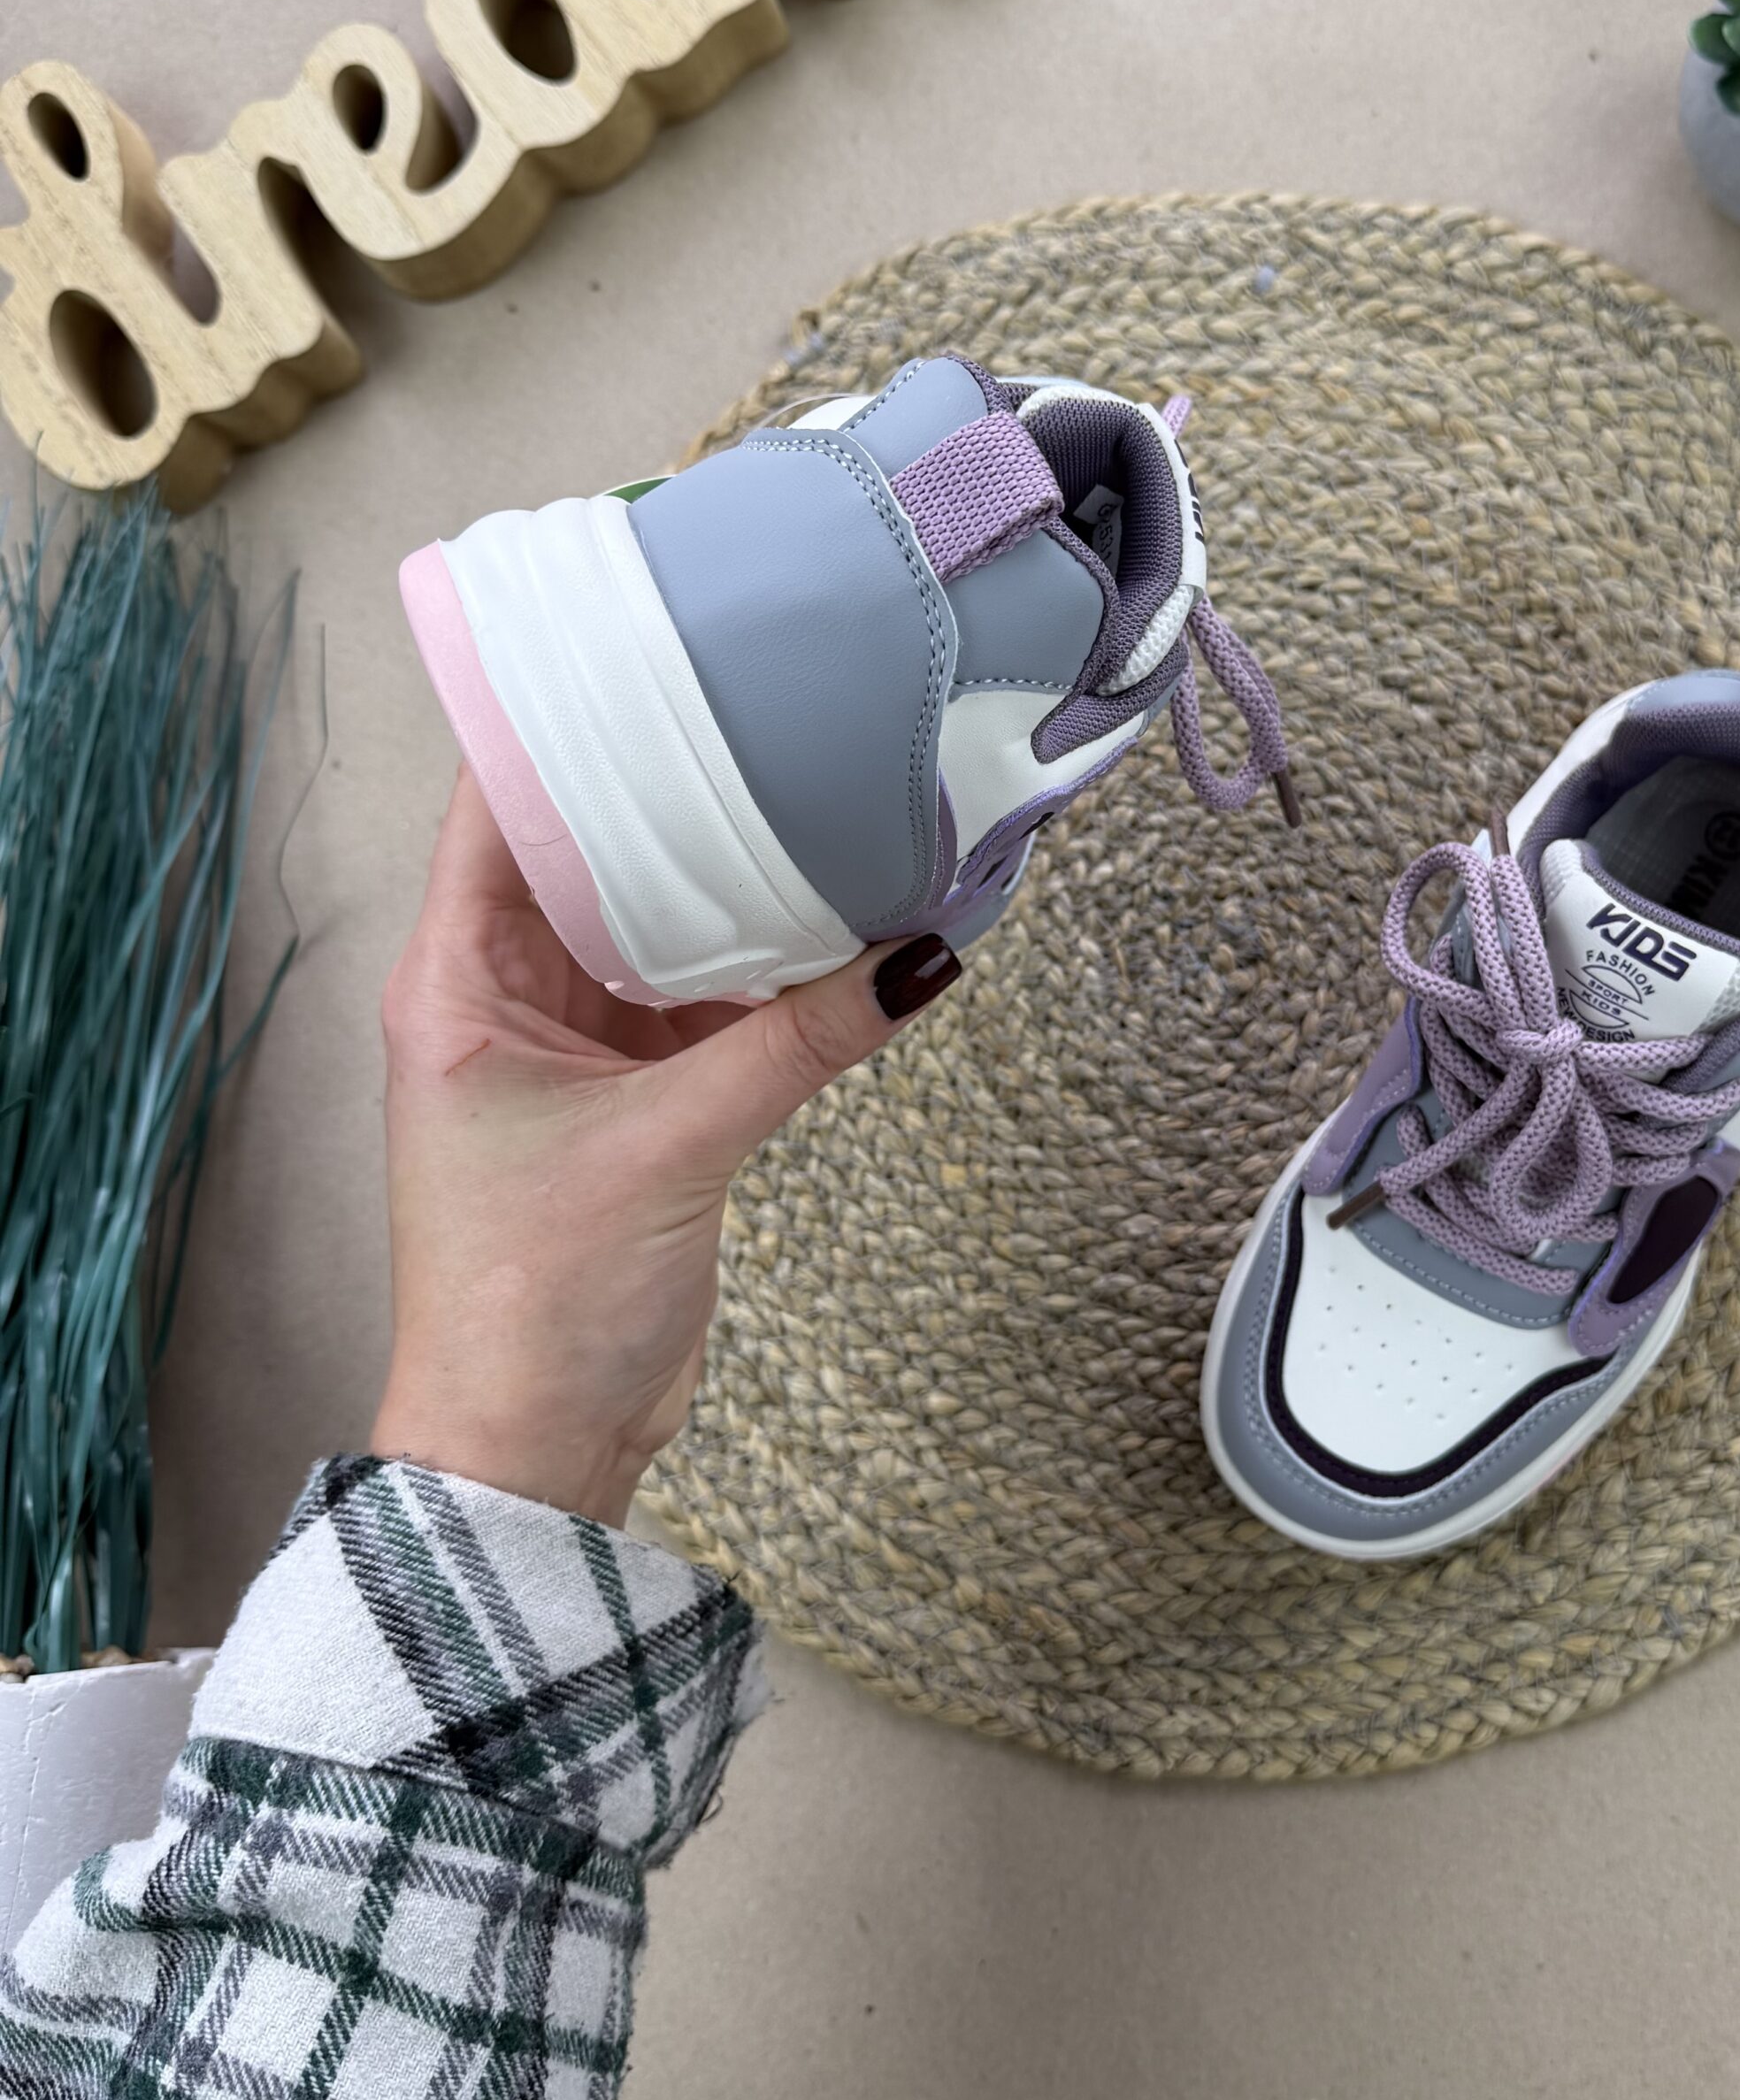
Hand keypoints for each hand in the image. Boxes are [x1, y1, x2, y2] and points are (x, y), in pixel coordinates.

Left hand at [373, 768, 959, 1524]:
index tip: (641, 652)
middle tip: (767, 718)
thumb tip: (921, 956)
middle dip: (678, 798)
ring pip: (664, 931)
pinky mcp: (645, 1102)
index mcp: (458, 982)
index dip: (558, 724)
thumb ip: (799, 1042)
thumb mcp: (669, 1146)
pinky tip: (842, 934)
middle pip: (594, 856)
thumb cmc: (530, 1305)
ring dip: (738, 892)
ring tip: (826, 815)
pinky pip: (714, 1006)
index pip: (496, 809)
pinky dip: (772, 976)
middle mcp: (510, 999)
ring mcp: (582, 1050)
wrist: (537, 1447)